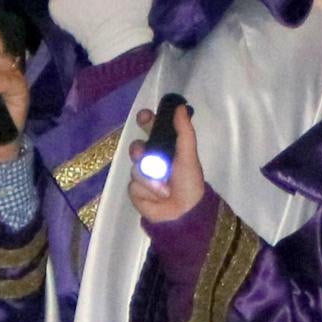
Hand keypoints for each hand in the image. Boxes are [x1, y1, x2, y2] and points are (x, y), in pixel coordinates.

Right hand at [126, 101, 206, 222]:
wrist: (183, 214)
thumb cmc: (189, 183)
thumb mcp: (188, 155)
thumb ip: (184, 131)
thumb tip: (180, 106)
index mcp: (166, 148)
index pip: (152, 128)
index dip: (146, 121)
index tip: (144, 117)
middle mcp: (153, 160)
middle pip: (137, 146)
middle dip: (140, 150)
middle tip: (145, 154)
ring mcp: (143, 176)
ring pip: (135, 167)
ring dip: (150, 178)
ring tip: (164, 189)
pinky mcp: (136, 191)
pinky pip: (133, 185)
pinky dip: (146, 190)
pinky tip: (156, 197)